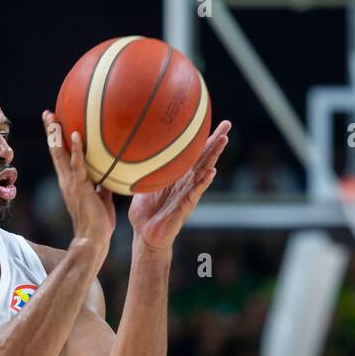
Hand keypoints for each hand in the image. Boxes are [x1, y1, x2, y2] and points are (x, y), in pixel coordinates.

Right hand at [44, 111, 115, 247]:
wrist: (93, 240)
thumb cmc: (98, 223)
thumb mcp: (102, 198)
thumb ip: (102, 185)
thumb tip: (109, 175)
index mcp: (70, 183)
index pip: (61, 157)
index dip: (57, 141)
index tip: (55, 124)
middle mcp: (66, 181)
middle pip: (55, 151)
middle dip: (50, 132)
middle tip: (47, 113)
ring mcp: (71, 184)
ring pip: (60, 155)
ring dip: (56, 135)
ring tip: (53, 118)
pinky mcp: (79, 187)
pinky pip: (77, 164)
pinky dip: (75, 149)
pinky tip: (75, 134)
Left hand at [128, 120, 230, 250]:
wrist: (145, 236)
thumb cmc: (144, 213)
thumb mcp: (140, 185)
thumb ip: (139, 170)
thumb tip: (126, 151)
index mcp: (177, 176)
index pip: (192, 153)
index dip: (201, 138)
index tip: (209, 119)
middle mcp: (186, 182)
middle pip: (204, 157)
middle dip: (216, 141)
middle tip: (228, 124)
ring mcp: (188, 193)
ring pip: (205, 171)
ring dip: (214, 156)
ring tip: (224, 140)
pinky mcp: (186, 206)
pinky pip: (196, 192)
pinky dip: (204, 182)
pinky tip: (212, 172)